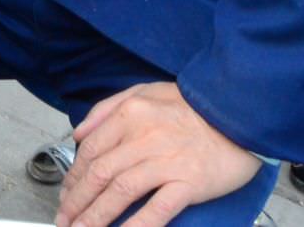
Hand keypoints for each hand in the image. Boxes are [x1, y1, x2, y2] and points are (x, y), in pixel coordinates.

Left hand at [56, 82, 261, 226]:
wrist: (238, 112)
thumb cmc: (191, 104)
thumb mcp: (144, 91)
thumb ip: (106, 109)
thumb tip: (78, 134)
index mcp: (129, 114)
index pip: (90, 151)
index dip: (73, 178)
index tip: (65, 195)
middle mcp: (143, 137)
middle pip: (99, 174)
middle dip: (76, 202)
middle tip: (64, 220)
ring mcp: (166, 161)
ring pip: (120, 192)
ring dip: (96, 216)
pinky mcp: (189, 182)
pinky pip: (158, 209)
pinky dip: (137, 225)